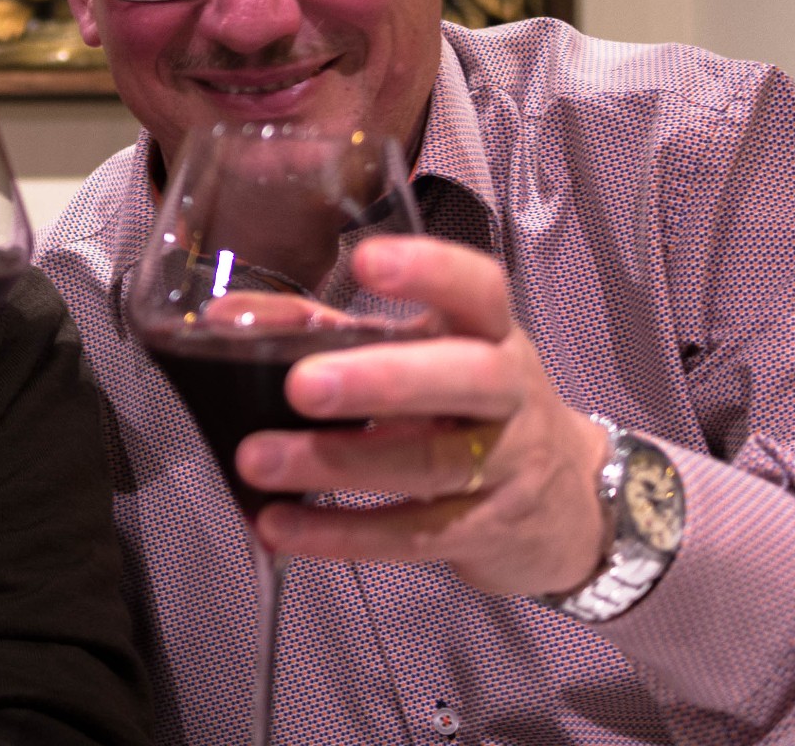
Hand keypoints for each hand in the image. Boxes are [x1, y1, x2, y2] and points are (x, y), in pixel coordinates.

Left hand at [235, 236, 612, 596]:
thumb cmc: (470, 408)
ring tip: (258, 461)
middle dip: (381, 380)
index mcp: (491, 333)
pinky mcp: (484, 532)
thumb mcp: (424, 357)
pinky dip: (340, 533)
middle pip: (463, 379)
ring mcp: (505, 467)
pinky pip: (411, 535)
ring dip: (337, 463)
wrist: (567, 507)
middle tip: (301, 385)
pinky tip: (279, 526)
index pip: (479, 289)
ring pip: (427, 464)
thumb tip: (228, 318)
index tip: (367, 260)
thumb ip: (331, 333)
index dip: (431, 271)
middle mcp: (509, 393)